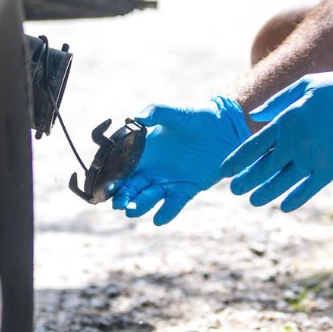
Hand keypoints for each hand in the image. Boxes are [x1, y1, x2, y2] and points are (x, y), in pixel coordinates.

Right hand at [111, 96, 249, 224]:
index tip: (106, 186)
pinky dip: (166, 213)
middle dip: (123, 196)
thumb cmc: (198, 118)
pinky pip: (173, 204)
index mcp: (145, 152)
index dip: (114, 177)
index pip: (124, 168)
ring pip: (148, 198)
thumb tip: (136, 117)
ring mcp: (169, 182)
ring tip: (133, 210)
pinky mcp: (186, 190)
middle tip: (119, 203)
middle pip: (132, 187)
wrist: (226, 129)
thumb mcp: (176, 114)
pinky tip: (159, 219)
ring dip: (140, 205)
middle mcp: (153, 170)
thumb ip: (156, 113)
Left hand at [220, 62, 332, 211]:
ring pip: (282, 182)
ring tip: (253, 200)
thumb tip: (254, 115)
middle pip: (263, 168)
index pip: (253, 146)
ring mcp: (313, 158)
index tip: (224, 171)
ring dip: (266, 193)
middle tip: (234, 190)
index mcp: (286, 121)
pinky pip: (309, 189)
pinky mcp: (332, 168)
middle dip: (246, 180)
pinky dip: (296, 198)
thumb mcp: (305, 87)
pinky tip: (285, 206)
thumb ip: (277, 103)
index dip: (237, 161)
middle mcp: (296, 143)